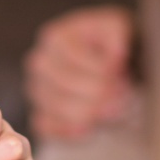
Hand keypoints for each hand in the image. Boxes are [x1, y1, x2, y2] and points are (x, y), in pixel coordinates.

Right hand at [23, 6, 135, 140]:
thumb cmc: (110, 42)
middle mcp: (39, 63)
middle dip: (100, 97)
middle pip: (67, 89)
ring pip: (59, 110)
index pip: (77, 66)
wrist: (107, 57)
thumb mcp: (118, 28)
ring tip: (114, 108)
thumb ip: (117, 38)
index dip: (102, 77)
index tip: (123, 79)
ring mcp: (37, 90)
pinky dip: (68, 131)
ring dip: (91, 113)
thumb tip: (115, 58)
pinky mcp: (40, 113)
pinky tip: (90, 126)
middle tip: (123, 98)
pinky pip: (46, 128)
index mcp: (54, 39)